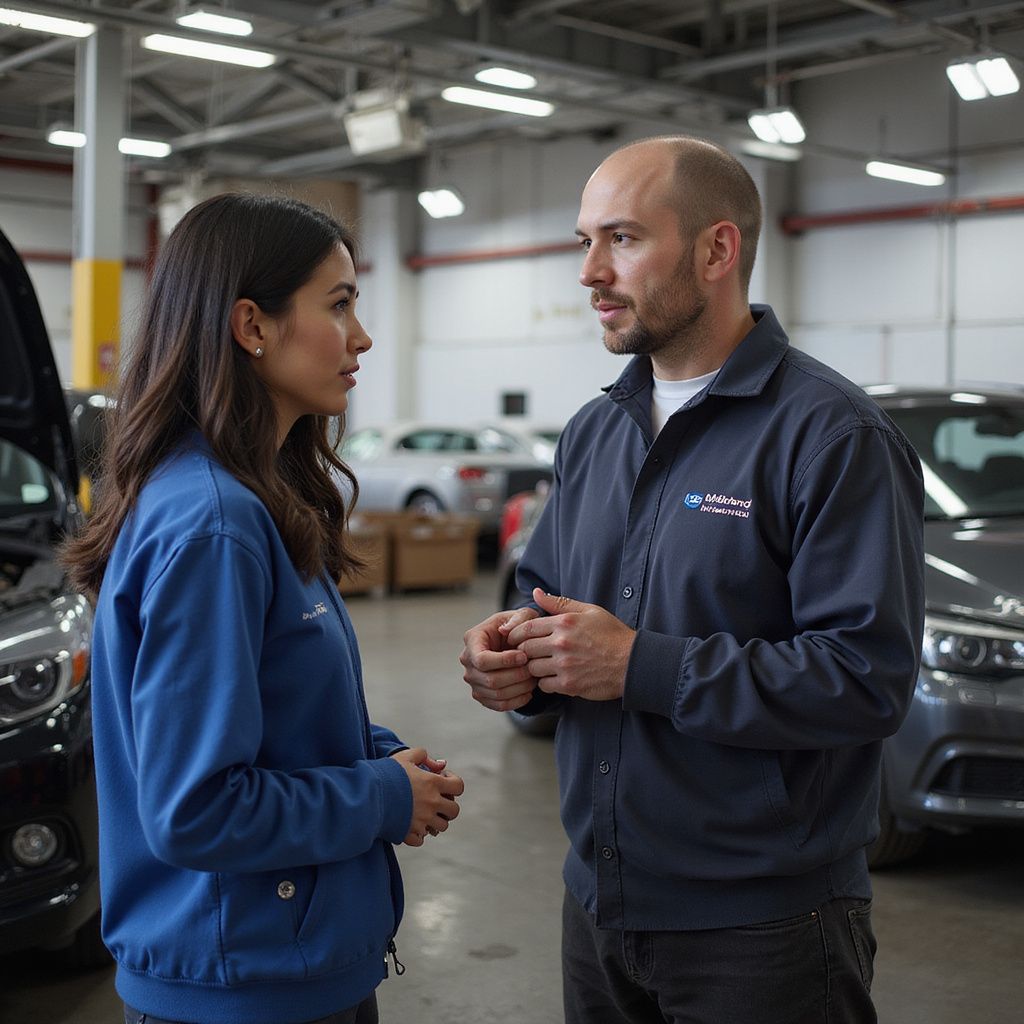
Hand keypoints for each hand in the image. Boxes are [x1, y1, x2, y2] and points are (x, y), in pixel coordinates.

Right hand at [391, 747, 464, 846]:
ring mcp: (422, 820)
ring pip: (441, 827)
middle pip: (454, 811)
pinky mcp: (409, 833)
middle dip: (447, 806)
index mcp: (433, 784)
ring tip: (424, 813)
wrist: (367, 793)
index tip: (441, 780)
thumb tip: (440, 764)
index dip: (454, 783)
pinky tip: (411, 825)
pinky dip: (418, 834)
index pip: (459, 787)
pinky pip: (421, 839)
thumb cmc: (386, 772)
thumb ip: (424, 755)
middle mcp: (431, 804)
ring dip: (435, 821)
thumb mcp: (405, 756)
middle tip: (436, 801)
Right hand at [460, 607, 540, 711]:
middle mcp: (468, 661)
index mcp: (472, 639)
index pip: (482, 659)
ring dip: (518, 688)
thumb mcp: (522, 615)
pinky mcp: (482, 694)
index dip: (504, 661)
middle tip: (533, 669)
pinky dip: (516, 701)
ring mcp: (473, 680)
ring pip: (495, 694)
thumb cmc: (519, 626)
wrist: (516, 642)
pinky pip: (498, 705)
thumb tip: (505, 631)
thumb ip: (518, 618)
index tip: (524, 656)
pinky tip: (529, 691)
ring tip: (534, 678)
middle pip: (489, 679)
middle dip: (515, 676)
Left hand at [503, 589, 635, 701]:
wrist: (633, 662)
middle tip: (529, 653)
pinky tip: (554, 677)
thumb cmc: (612, 635)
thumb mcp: (589, 611)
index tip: (517, 639)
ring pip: (532, 668)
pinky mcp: (569, 684)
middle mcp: (562, 643)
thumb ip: (559, 603)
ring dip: (535, 667)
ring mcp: (565, 665)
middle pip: (526, 648)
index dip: (517, 634)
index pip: (527, 627)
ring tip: (543, 665)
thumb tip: (536, 593)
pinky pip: (544, 685)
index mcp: (564, 623)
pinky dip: (546, 683)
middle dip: (525, 651)